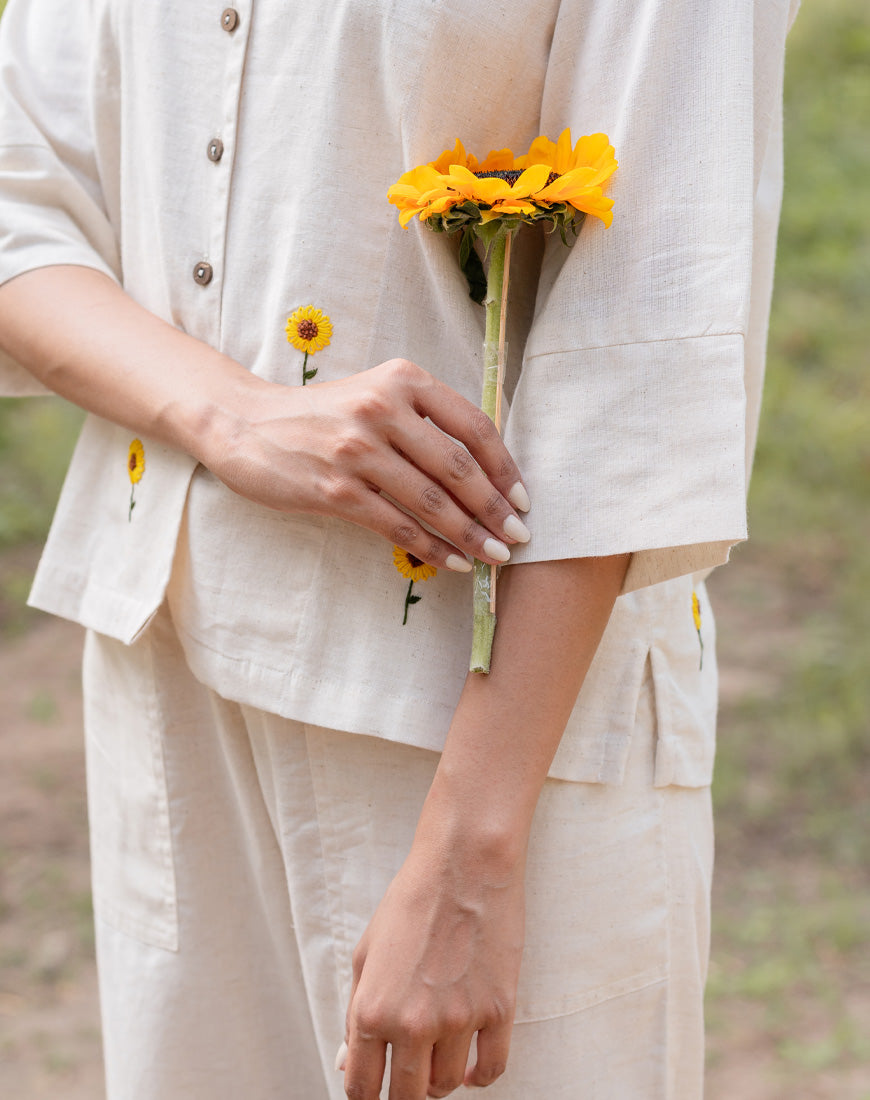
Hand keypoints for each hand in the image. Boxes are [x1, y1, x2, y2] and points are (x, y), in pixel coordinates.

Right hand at [206, 358, 530, 569]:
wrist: (246, 424)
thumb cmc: (321, 415)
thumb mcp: (375, 395)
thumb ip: (425, 420)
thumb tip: (486, 470)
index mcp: (402, 380)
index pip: (473, 426)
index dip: (505, 468)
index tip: (524, 499)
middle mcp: (382, 410)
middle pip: (457, 467)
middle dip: (495, 508)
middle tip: (520, 537)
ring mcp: (357, 450)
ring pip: (431, 501)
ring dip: (471, 534)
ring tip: (495, 556)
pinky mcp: (335, 489)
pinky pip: (397, 526)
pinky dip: (431, 548)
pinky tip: (453, 563)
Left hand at [342, 838, 524, 1099]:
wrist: (464, 863)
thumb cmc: (412, 899)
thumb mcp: (366, 952)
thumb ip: (354, 1012)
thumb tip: (346, 1062)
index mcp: (372, 1009)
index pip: (361, 1087)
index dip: (365, 1094)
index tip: (374, 1088)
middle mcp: (413, 1023)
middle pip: (407, 1096)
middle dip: (404, 1092)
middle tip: (408, 1073)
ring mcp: (459, 1019)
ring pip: (447, 1085)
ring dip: (440, 1079)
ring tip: (438, 1055)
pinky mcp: (498, 1009)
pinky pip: (492, 1070)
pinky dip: (480, 1077)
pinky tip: (471, 1067)